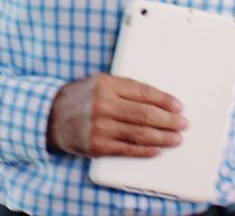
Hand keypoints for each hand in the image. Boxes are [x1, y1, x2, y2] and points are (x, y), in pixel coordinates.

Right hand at [46, 73, 187, 157]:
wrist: (51, 116)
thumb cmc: (80, 98)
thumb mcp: (100, 83)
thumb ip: (125, 88)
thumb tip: (158, 100)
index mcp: (107, 85)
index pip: (144, 92)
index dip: (165, 100)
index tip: (178, 106)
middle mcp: (104, 105)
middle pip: (145, 114)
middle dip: (169, 120)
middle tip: (182, 123)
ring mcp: (101, 127)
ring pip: (140, 133)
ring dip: (163, 137)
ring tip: (176, 138)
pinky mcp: (98, 146)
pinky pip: (128, 149)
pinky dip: (145, 150)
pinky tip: (157, 149)